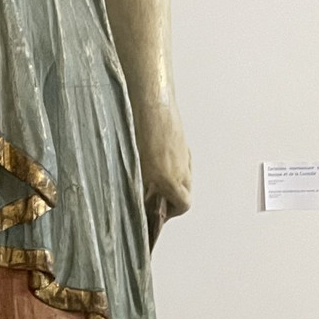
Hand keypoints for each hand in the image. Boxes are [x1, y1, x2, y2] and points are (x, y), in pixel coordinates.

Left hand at [135, 100, 192, 237]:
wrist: (152, 105)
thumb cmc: (139, 134)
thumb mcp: (134, 166)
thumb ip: (139, 185)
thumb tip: (138, 198)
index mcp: (169, 180)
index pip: (183, 205)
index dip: (172, 212)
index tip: (159, 213)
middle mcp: (181, 170)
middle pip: (184, 192)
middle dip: (171, 197)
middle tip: (153, 196)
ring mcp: (184, 156)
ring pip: (183, 176)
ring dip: (171, 180)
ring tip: (150, 176)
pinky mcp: (182, 144)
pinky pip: (181, 161)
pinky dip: (172, 165)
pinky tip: (154, 158)